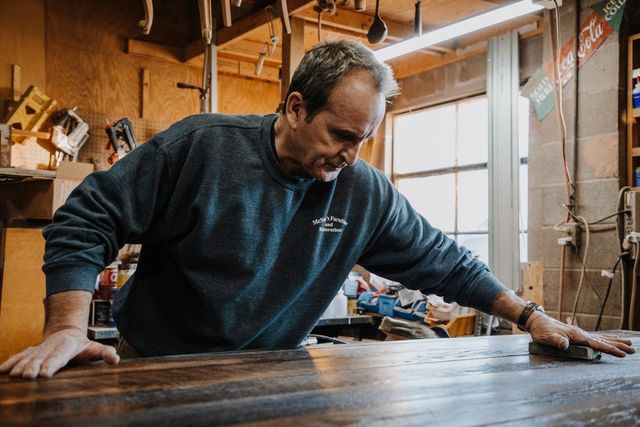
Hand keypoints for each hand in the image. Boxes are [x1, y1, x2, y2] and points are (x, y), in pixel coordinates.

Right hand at [0, 328, 119, 378]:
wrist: (66, 332)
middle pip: (40, 358)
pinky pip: (19, 356)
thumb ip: (105, 353)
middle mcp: (50, 346)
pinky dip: (10, 362)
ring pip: (28, 357)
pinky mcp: (30, 352)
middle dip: (33, 367)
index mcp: (66, 346)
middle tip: (27, 377)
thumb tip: (116, 359)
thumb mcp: (95, 348)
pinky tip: (2, 371)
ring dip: (20, 366)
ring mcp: (39, 349)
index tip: (45, 374)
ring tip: (14, 376)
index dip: (51, 364)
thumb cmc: (82, 345)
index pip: (58, 357)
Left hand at [527, 312, 635, 356]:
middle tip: (633, 350)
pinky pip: (596, 337)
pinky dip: (607, 338)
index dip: (610, 349)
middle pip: (604, 340)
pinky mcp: (577, 334)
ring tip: (629, 344)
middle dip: (618, 346)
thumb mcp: (546, 337)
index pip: (597, 344)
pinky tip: (613, 339)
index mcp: (577, 336)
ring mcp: (580, 333)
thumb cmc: (541, 331)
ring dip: (615, 342)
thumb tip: (564, 344)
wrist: (537, 321)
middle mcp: (581, 334)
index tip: (622, 354)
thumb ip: (556, 341)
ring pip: (602, 338)